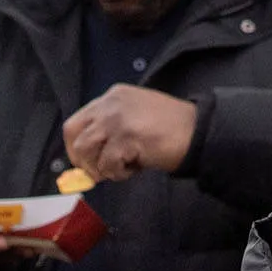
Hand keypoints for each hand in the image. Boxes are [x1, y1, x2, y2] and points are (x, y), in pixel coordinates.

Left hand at [63, 85, 197, 181]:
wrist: (197, 131)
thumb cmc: (170, 128)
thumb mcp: (134, 117)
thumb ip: (110, 130)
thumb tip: (87, 158)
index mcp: (112, 97)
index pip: (76, 122)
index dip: (75, 146)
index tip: (84, 162)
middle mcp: (110, 104)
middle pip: (74, 134)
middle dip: (82, 159)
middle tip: (98, 171)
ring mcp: (117, 119)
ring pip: (86, 151)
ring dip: (101, 167)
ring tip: (122, 167)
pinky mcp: (126, 137)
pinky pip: (107, 165)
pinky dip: (118, 173)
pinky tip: (135, 167)